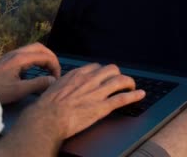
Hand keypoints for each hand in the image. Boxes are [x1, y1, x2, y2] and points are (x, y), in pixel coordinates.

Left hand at [0, 43, 60, 103]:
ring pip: (33, 50)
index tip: (56, 80)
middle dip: (51, 58)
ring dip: (43, 58)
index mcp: (21, 59)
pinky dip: (35, 60)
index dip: (55, 66)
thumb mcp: (18, 90)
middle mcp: (16, 53)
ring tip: (48, 72)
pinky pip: (26, 54)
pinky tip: (34, 72)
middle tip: (55, 72)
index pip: (46, 56)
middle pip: (40, 47)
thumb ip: (38, 84)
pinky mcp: (7, 60)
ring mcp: (11, 55)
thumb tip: (54, 80)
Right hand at [11, 63, 145, 153]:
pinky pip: (123, 98)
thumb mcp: (51, 87)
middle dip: (117, 75)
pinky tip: (141, 94)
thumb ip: (59, 83)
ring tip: (132, 86)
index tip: (104, 76)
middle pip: (111, 70)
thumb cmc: (46, 107)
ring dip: (129, 82)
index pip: (96, 67)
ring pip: (120, 81)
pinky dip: (134, 96)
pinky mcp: (102, 107)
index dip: (102, 72)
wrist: (47, 119)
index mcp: (77, 75)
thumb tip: (56, 83)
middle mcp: (89, 80)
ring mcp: (97, 93)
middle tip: (119, 81)